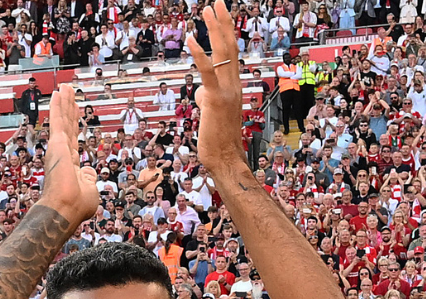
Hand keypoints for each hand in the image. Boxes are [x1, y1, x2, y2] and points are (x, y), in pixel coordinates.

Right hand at [38, 85, 99, 224]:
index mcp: (71, 165)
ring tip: (65, 86)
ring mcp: (58, 148)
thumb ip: (89, 178)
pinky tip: (58, 93)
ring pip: (63, 119)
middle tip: (68, 91)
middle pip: (67, 125)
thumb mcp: (90, 189)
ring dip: (64, 102)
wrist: (66, 209)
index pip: (73, 139)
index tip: (74, 112)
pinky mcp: (56, 144)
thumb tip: (89, 170)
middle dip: (68, 108)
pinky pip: (57, 120)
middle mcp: (63, 154)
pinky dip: (58, 106)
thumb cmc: (77, 206)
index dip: (74, 124)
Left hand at [186, 0, 246, 175]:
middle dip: (223, 22)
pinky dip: (200, 54)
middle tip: (216, 2)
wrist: (225, 157)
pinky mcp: (216, 99)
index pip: (231, 52)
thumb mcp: (211, 110)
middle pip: (230, 46)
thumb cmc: (216, 137)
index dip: (226, 31)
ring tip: (207, 10)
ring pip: (223, 53)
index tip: (221, 13)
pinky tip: (192, 38)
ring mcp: (227, 90)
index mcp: (233, 84)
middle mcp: (234, 83)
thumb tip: (202, 90)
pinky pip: (208, 71)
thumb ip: (208, 96)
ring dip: (215, 29)